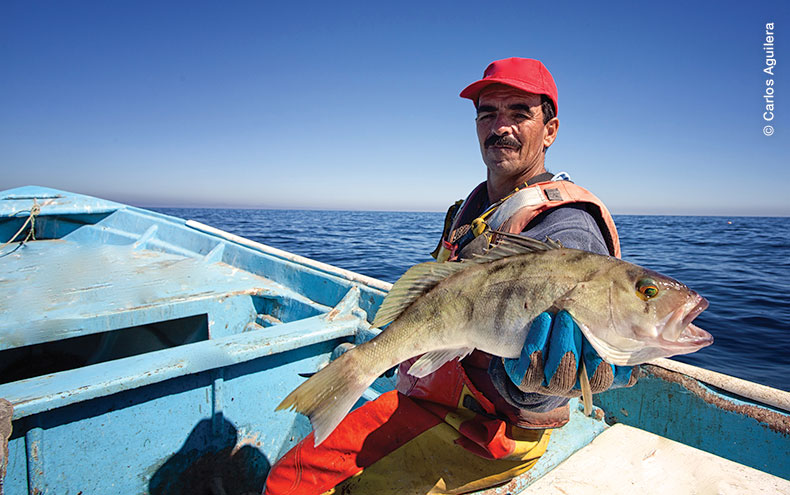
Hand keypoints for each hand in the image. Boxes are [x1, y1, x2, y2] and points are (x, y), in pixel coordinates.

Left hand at [503, 310, 637, 396]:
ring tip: (563, 315)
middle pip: (592, 377)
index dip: (612, 356)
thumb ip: (618, 324)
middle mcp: (578, 386)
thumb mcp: (595, 324)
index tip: (608, 327)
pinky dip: (538, 341)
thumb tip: (647, 319)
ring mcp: (551, 386)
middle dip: (586, 345)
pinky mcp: (526, 380)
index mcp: (600, 375)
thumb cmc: (570, 327)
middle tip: (577, 315)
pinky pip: (531, 367)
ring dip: (563, 341)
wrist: (528, 337)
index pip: (616, 375)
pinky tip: (543, 319)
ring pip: (562, 373)